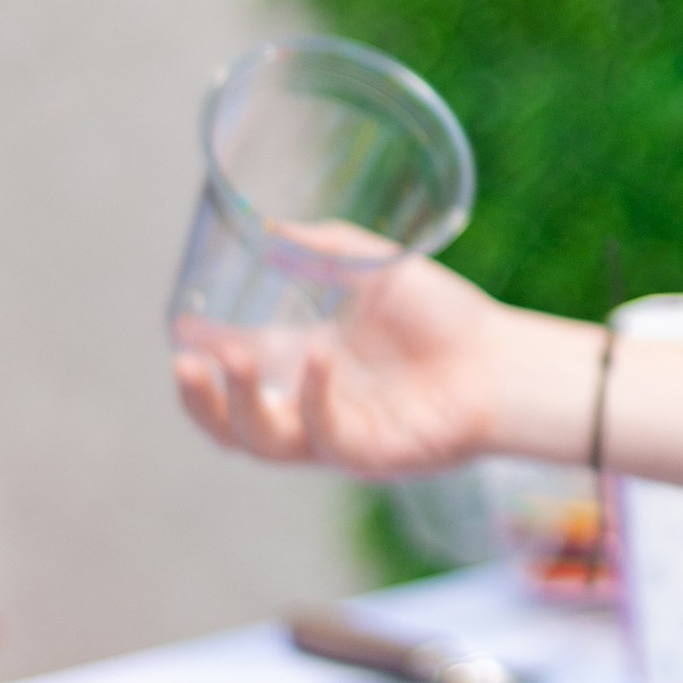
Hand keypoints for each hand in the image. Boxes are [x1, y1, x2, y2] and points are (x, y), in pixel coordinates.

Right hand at [172, 255, 516, 476]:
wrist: (503, 360)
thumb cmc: (445, 319)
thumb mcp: (375, 269)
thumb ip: (324, 248)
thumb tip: (269, 228)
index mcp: (306, 368)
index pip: (238, 370)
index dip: (201, 355)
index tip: (179, 327)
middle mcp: (313, 408)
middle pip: (232, 425)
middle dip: (200, 400)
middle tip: (182, 363)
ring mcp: (337, 435)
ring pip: (263, 442)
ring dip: (238, 404)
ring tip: (229, 359)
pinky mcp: (368, 454)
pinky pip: (325, 435)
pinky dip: (312, 397)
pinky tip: (316, 355)